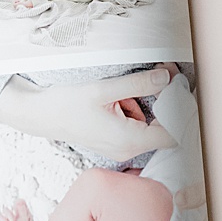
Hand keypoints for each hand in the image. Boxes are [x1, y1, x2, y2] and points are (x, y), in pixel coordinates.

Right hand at [0, 68, 176, 161]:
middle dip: (166, 99)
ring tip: (130, 85)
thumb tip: (167, 77)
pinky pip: (138, 124)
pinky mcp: (117, 141)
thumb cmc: (66, 104)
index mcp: (129, 140)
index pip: (173, 133)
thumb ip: (137, 84)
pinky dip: (136, 107)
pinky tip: (120, 96)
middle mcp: (129, 149)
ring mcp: (123, 147)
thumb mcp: (103, 90)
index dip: (182, 109)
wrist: (40, 115)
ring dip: (150, 102)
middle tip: (161, 71)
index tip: (179, 85)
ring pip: (152, 124)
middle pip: (165, 127)